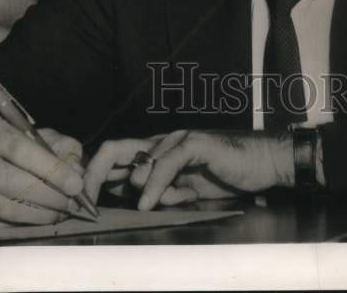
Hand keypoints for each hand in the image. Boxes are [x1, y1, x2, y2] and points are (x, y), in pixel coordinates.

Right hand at [0, 116, 84, 228]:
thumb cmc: (13, 149)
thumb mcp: (37, 138)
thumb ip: (61, 149)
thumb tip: (78, 174)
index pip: (20, 149)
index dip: (51, 168)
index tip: (76, 185)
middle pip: (12, 181)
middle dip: (48, 196)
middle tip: (72, 205)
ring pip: (4, 207)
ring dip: (38, 215)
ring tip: (59, 215)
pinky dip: (21, 225)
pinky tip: (37, 222)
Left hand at [84, 130, 292, 210]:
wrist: (263, 163)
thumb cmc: (227, 176)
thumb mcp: (188, 192)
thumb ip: (163, 192)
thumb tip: (135, 201)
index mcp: (157, 153)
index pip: (117, 158)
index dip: (96, 176)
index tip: (84, 202)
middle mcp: (162, 142)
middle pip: (116, 149)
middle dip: (94, 173)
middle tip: (84, 200)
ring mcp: (178, 140)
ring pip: (140, 160)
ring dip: (132, 188)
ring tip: (131, 207)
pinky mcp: (195, 144)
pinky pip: (168, 163)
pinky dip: (155, 184)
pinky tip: (148, 202)